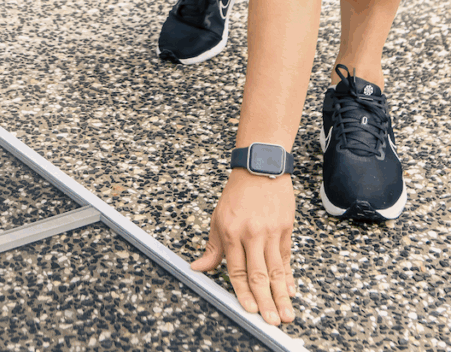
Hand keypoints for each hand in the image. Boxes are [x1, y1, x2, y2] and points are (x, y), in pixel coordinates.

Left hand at [191, 169, 295, 326]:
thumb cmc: (237, 194)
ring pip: (276, 269)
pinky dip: (289, 275)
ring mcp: (270, 231)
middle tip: (272, 321)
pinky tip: (291, 290)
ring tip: (287, 314)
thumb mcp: (218, 219)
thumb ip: (212, 249)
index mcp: (231, 232)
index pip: (237, 271)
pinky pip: (287, 256)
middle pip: (259, 274)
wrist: (259, 167)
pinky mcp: (285, 227)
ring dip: (282, 294)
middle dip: (266, 301)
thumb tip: (197, 268)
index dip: (244, 293)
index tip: (249, 310)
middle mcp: (251, 233)